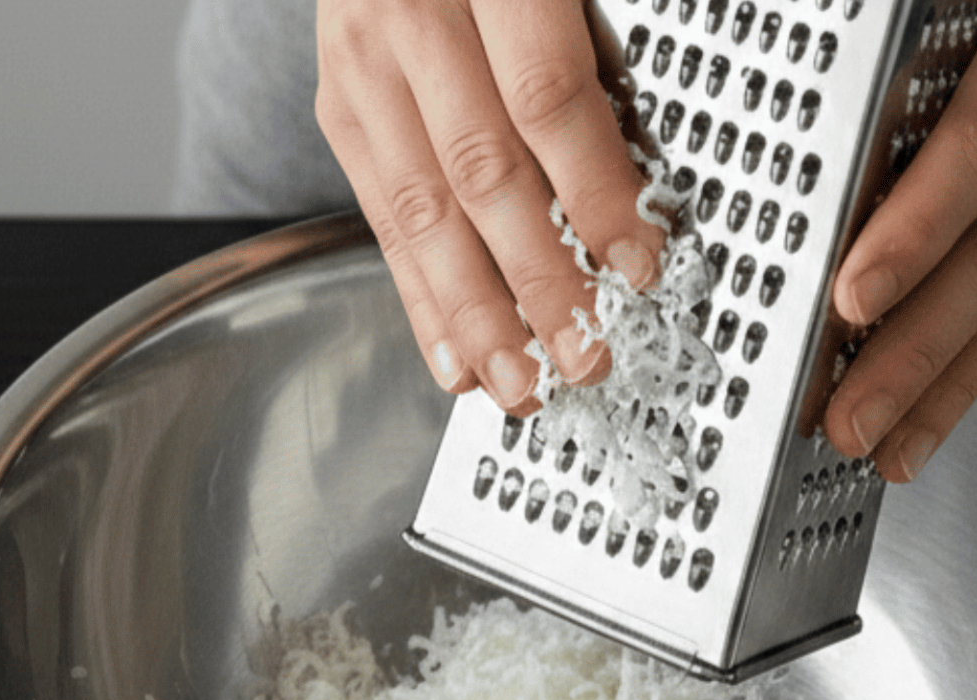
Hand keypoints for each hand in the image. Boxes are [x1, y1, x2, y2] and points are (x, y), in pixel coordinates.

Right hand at [314, 0, 665, 415]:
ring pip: (419, 206)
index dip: (594, 192)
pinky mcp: (335, 102)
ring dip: (475, 313)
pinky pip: (378, 212)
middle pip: (480, 169)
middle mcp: (408, 11)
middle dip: (538, 281)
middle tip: (587, 356)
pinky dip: (419, 295)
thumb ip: (594, 54)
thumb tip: (641, 189)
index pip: (543, 97)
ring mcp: (360, 59)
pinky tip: (453, 357)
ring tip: (521, 386)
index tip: (640, 267)